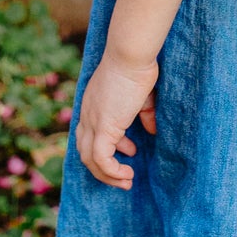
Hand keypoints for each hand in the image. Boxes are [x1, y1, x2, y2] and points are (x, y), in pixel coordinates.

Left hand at [75, 49, 158, 189]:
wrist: (130, 55)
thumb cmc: (138, 68)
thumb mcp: (141, 96)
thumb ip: (144, 114)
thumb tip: (152, 130)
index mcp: (92, 106)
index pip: (87, 135)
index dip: (105, 148)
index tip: (129, 151)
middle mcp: (87, 115)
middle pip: (84, 152)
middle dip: (104, 168)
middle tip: (125, 176)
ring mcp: (92, 121)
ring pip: (89, 160)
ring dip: (107, 175)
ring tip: (127, 181)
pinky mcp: (102, 127)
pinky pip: (100, 158)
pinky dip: (112, 171)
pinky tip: (128, 173)